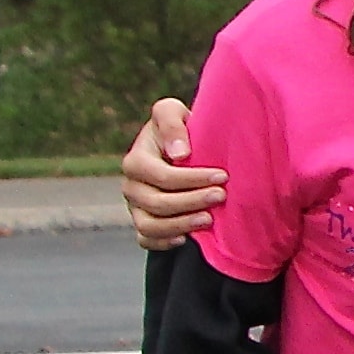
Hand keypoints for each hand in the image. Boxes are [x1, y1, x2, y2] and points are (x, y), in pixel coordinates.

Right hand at [123, 98, 224, 252]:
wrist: (182, 147)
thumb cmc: (179, 128)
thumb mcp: (173, 112)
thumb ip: (171, 122)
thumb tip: (179, 154)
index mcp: (136, 160)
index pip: (161, 176)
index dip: (191, 179)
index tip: (222, 175)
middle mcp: (131, 186)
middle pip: (157, 203)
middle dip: (192, 201)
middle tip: (221, 196)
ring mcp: (135, 206)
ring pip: (150, 226)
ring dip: (181, 224)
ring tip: (209, 220)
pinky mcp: (143, 222)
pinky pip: (145, 240)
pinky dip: (164, 242)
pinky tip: (188, 237)